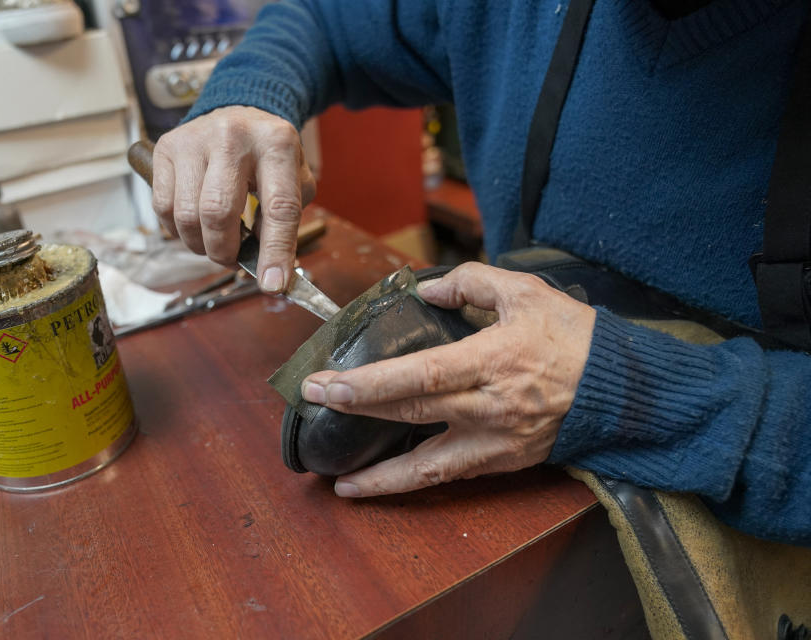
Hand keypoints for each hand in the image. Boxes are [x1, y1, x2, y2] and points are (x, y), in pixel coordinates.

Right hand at [152, 106, 316, 291]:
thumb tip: (269, 269)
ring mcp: (194, 140)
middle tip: (234, 258)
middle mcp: (232, 137)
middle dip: (225, 251)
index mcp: (276, 144)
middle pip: (218, 213)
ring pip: (187, 216)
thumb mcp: (294, 180)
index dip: (275, 251)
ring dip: (201, 245)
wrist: (237, 112)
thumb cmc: (268, 157)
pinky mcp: (166, 149)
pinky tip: (196, 224)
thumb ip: (286, 223)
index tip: (273, 284)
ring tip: (217, 241)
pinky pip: (164, 208)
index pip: (278, 207)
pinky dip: (179, 230)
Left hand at [300, 262, 596, 496]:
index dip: (369, 382)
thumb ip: (472, 283)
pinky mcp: (504, 460)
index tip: (326, 381)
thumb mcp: (526, 293)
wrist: (624, 390)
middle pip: (411, 411)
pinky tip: (388, 485)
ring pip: (429, 466)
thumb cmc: (575, 338)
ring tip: (342, 483)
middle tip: (311, 401)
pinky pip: (453, 477)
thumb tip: (427, 289)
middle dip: (356, 408)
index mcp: (492, 360)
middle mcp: (489, 406)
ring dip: (382, 478)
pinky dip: (416, 485)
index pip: (419, 374)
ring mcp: (496, 440)